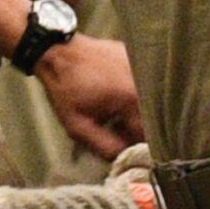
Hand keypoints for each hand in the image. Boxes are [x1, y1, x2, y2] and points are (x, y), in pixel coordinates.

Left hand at [38, 34, 144, 160]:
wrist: (58, 51)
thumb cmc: (66, 87)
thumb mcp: (78, 126)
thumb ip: (104, 146)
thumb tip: (122, 157)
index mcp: (132, 99)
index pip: (147, 134)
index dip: (134, 145)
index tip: (122, 145)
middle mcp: (145, 81)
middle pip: (151, 117)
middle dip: (135, 128)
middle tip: (116, 129)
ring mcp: (143, 67)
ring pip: (148, 101)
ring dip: (136, 111)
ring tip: (113, 109)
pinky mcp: (138, 58)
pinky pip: (144, 84)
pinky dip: (134, 93)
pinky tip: (115, 92)